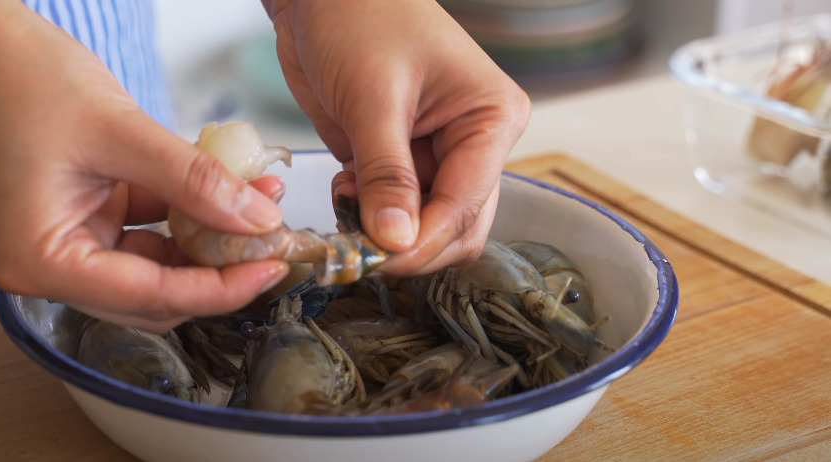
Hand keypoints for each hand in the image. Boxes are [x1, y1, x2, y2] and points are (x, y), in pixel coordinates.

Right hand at [0, 0, 289, 331]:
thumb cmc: (23, 80)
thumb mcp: (121, 132)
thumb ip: (194, 180)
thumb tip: (259, 219)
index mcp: (41, 261)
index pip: (149, 296)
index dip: (219, 289)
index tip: (271, 269)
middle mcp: (48, 265)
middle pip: (153, 295)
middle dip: (216, 270)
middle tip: (272, 244)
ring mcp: (65, 242)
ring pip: (155, 266)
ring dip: (206, 241)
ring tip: (259, 205)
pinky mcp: (81, 217)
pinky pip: (144, 231)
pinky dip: (184, 214)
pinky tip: (226, 188)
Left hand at [264, 0, 529, 274]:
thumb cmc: (359, 17)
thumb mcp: (374, 96)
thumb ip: (386, 173)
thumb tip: (396, 241)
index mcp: (490, 119)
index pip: (467, 204)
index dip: (424, 240)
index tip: (379, 259)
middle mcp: (472, 144)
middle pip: (457, 227)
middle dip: (411, 247)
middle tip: (360, 253)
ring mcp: (434, 156)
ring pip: (424, 227)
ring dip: (387, 236)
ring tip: (348, 213)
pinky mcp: (398, 163)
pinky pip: (392, 213)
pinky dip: (367, 218)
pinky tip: (343, 192)